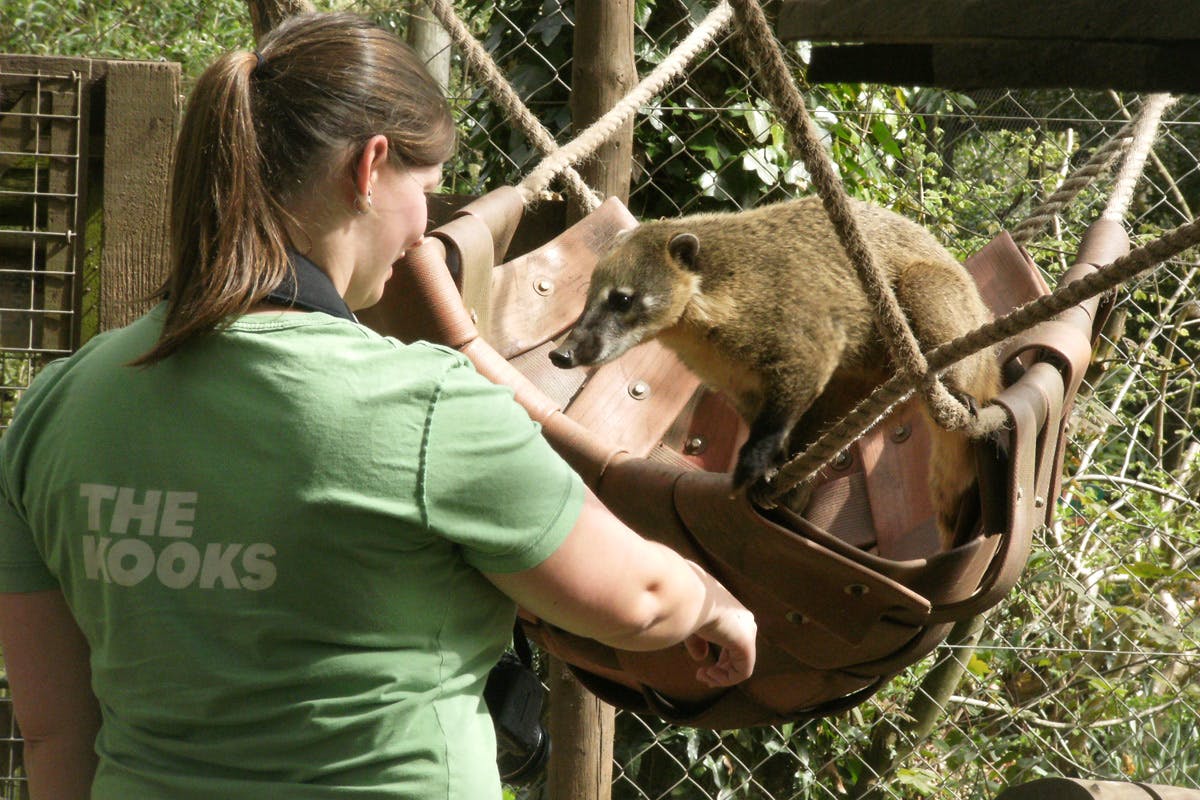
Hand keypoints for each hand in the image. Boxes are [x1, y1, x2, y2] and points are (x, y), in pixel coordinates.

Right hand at [683, 567, 756, 687]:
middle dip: (721, 672)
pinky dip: (725, 679)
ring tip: (703, 676)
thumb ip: (698, 641)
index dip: (721, 662)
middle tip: (703, 677)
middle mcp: (744, 621)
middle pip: (738, 656)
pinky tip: (709, 673)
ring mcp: (747, 631)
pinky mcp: (746, 643)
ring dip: (721, 677)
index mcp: (733, 614)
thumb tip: (702, 658)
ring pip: (741, 666)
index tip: (702, 671)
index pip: (733, 643)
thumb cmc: (686, 606)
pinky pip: (742, 671)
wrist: (688, 597)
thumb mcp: (691, 625)